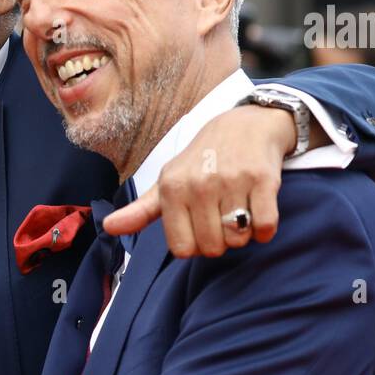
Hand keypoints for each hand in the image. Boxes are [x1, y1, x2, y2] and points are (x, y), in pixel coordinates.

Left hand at [103, 104, 321, 256]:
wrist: (244, 125)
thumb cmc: (202, 161)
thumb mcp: (167, 181)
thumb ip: (140, 211)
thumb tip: (108, 227)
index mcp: (172, 188)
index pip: (182, 249)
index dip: (195, 246)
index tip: (199, 228)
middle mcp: (199, 184)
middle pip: (212, 248)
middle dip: (220, 241)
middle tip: (222, 217)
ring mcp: (232, 181)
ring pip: (238, 239)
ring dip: (243, 234)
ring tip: (240, 211)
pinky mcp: (262, 179)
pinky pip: (265, 226)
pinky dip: (265, 230)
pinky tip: (259, 213)